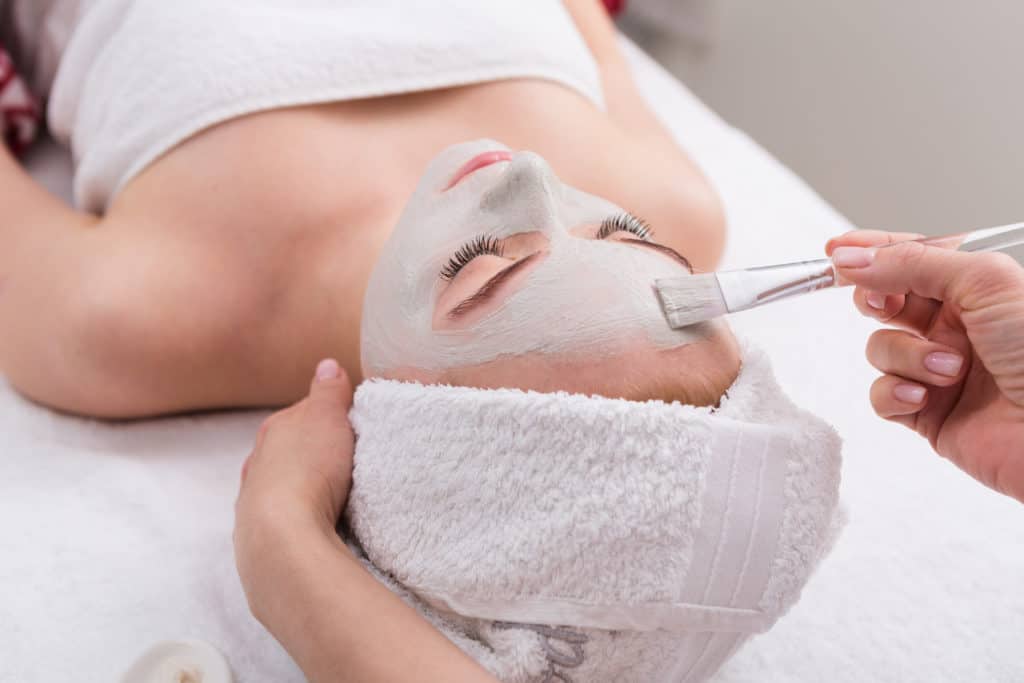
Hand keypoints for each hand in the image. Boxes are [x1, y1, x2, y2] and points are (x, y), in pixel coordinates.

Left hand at [234, 358, 354, 621]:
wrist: (282, 535)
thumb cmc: (308, 471)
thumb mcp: (328, 418)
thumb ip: (329, 391)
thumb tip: (327, 365)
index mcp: (275, 428)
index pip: (304, 412)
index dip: (330, 416)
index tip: (353, 425)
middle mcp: (258, 459)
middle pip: (292, 447)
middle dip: (315, 451)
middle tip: (348, 459)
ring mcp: (255, 497)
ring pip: (284, 481)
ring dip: (305, 484)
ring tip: (334, 494)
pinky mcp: (260, 531)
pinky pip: (283, 512)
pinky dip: (298, 511)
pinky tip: (314, 519)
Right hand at [827, 231, 1023, 502]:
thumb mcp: (985, 283)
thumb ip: (913, 263)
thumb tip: (854, 257)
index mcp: (977, 289)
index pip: (914, 257)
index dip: (874, 251)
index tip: (838, 250)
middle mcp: (958, 327)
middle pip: (888, 300)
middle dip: (876, 300)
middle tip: (883, 305)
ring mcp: (939, 371)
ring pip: (882, 348)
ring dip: (905, 356)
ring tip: (948, 370)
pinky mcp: (928, 414)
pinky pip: (882, 395)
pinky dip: (895, 393)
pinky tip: (924, 397)